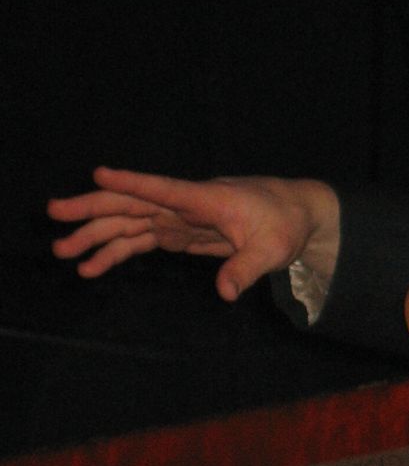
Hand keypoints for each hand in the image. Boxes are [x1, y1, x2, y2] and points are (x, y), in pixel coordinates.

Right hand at [47, 167, 340, 302]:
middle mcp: (184, 205)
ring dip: (96, 235)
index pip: (164, 189)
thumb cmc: (285, 223)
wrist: (296, 215)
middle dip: (93, 208)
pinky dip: (116, 252)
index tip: (99, 174)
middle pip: (132, 203)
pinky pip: (141, 241)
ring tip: (63, 251)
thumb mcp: (272, 248)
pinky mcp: (179, 233)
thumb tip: (226, 292)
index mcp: (206, 198)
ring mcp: (179, 218)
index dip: (133, 182)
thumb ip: (246, 268)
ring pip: (129, 223)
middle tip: (55, 214)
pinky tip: (92, 267)